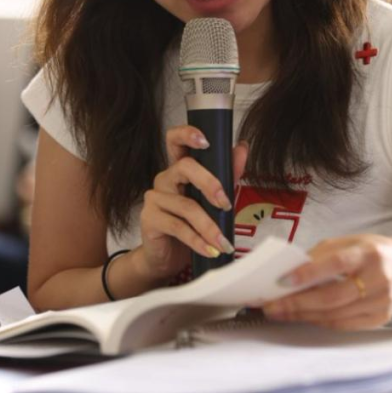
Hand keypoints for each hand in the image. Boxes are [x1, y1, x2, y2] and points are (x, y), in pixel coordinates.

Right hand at [136, 126, 246, 280]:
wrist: (168, 258)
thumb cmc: (191, 226)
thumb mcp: (214, 201)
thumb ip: (227, 176)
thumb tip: (242, 149)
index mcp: (180, 169)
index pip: (175, 140)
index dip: (187, 134)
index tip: (206, 141)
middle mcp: (165, 178)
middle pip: (185, 167)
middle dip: (210, 183)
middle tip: (226, 204)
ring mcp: (154, 197)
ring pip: (186, 205)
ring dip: (209, 226)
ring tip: (223, 242)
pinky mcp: (149, 218)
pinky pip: (178, 227)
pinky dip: (198, 240)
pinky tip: (210, 250)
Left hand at [263, 235, 391, 329]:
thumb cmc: (372, 253)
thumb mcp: (350, 242)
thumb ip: (322, 255)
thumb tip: (290, 271)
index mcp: (368, 253)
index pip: (336, 263)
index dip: (309, 273)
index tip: (283, 280)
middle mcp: (378, 278)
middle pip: (332, 297)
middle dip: (297, 303)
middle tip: (271, 305)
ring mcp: (381, 302)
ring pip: (335, 314)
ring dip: (303, 316)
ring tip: (280, 312)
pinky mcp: (380, 318)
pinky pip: (344, 325)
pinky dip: (320, 321)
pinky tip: (304, 317)